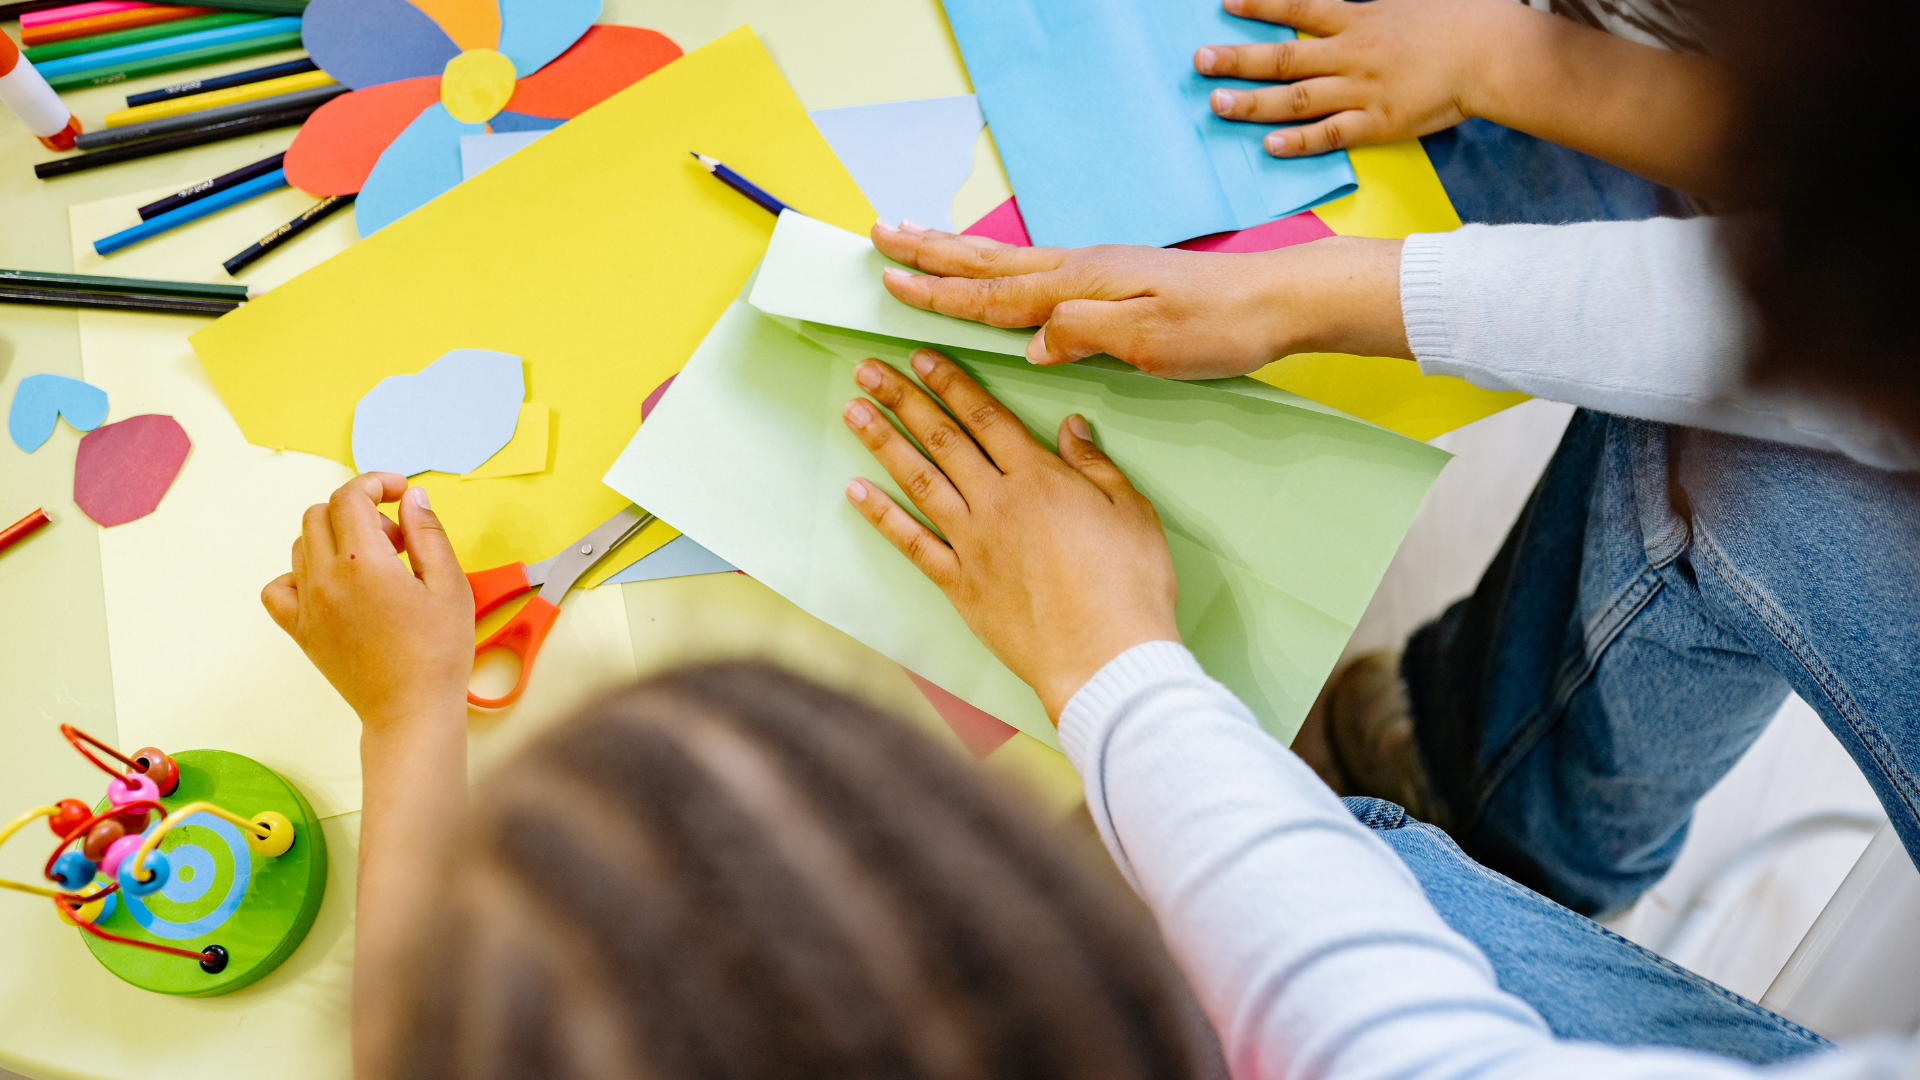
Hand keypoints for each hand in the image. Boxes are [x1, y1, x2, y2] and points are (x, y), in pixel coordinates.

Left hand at [261, 474, 472, 729]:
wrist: (411, 709)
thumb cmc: (437, 652)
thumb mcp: (449, 583)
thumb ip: (427, 532)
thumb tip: (411, 497)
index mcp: (362, 560)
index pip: (350, 495)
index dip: (376, 483)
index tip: (399, 492)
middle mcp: (325, 577)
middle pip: (321, 513)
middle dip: (358, 510)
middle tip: (395, 537)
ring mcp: (307, 605)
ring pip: (302, 544)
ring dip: (335, 538)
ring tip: (373, 564)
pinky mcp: (300, 630)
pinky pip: (278, 587)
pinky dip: (300, 574)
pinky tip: (332, 585)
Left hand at [842, 349, 1178, 719]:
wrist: (1105, 657)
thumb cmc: (1130, 586)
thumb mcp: (1132, 512)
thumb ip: (1096, 466)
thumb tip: (1072, 426)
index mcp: (1039, 478)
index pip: (985, 416)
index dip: (951, 382)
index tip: (922, 358)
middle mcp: (997, 503)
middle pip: (943, 438)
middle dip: (903, 398)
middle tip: (869, 370)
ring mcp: (973, 544)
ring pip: (919, 481)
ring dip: (883, 442)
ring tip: (854, 411)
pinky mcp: (961, 586)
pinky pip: (912, 544)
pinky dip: (882, 516)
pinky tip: (857, 492)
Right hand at [873, 220, 1407, 379]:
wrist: (1276, 301)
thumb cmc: (1218, 326)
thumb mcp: (1149, 339)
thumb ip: (1082, 333)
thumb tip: (1028, 342)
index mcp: (1081, 284)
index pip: (993, 293)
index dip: (939, 293)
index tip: (890, 282)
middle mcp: (1081, 270)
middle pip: (989, 264)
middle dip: (931, 254)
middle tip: (880, 235)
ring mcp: (1097, 272)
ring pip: (1009, 263)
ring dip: (957, 254)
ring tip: (917, 240)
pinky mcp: (1114, 281)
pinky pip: (1036, 272)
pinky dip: (999, 270)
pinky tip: (996, 273)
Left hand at [1196, 0, 1524, 156]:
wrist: (1492, 52)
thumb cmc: (1455, 21)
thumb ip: (1365, 2)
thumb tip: (1331, 3)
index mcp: (1358, 19)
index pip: (1298, 8)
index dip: (1260, 5)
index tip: (1225, 3)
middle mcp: (1352, 54)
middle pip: (1284, 56)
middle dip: (1237, 58)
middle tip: (1199, 60)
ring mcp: (1363, 91)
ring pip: (1297, 98)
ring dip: (1254, 102)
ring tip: (1217, 104)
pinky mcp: (1378, 124)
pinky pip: (1331, 135)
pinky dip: (1299, 142)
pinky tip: (1268, 146)